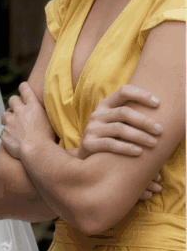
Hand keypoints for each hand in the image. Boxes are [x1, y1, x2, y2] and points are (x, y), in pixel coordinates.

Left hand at [0, 82, 54, 159]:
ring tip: (15, 126)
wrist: (36, 152)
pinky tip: (12, 137)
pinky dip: (6, 131)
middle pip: (13, 99)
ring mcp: (10, 121)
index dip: (23, 88)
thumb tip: (40, 111)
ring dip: (9, 118)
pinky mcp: (4, 131)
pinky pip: (2, 129)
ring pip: (5, 114)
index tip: (22, 88)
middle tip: (19, 110)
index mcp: (33, 106)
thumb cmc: (48, 140)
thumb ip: (42, 114)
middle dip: (15, 103)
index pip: (25, 89)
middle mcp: (20, 111)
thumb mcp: (50, 122)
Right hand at [76, 84, 163, 202]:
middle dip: (144, 121)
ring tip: (154, 143)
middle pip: (124, 112)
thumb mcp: (117, 123)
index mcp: (106, 105)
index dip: (140, 95)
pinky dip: (126, 148)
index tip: (158, 103)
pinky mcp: (88, 143)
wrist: (88, 158)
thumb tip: (162, 117)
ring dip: (139, 135)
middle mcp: (97, 114)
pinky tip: (139, 152)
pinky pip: (110, 144)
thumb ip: (132, 118)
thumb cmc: (111, 138)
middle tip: (160, 130)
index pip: (123, 92)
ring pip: (119, 128)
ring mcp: (92, 128)